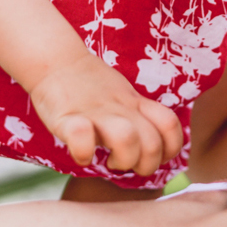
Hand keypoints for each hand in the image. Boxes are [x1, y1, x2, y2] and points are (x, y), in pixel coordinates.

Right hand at [27, 53, 184, 174]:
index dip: (169, 149)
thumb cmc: (89, 86)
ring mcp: (96, 113)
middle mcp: (122, 109)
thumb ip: (138, 116)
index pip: (170, 125)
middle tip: (127, 163)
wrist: (56, 62)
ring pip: (127, 139)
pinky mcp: (67, 118)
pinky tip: (82, 155)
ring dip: (123, 159)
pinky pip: (81, 136)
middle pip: (153, 143)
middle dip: (146, 165)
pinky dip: (83, 153)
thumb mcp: (123, 97)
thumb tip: (150, 147)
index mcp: (136, 104)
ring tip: (109, 161)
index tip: (152, 157)